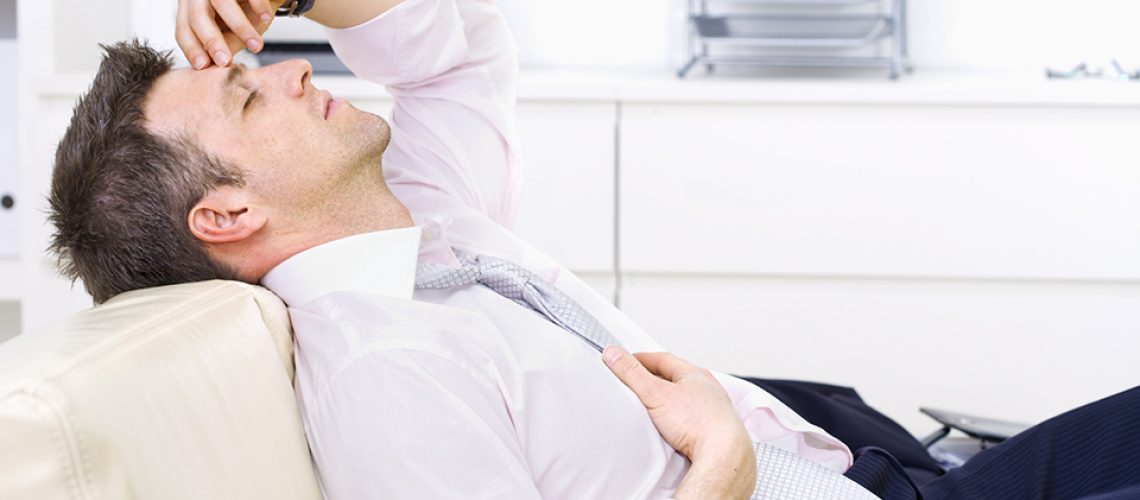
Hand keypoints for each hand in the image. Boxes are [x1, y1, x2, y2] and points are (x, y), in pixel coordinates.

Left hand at [176, 0, 283, 68]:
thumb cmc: (246, 10)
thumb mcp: (234, 30)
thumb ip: (225, 44)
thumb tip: (216, 64)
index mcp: (192, 8)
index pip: (184, 29)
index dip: (191, 48)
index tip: (203, 66)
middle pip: (198, 16)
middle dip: (212, 41)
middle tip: (225, 62)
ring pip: (222, 3)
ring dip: (241, 28)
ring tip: (256, 46)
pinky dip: (258, 6)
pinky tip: (265, 18)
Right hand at [603, 346, 755, 498]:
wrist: (724, 455)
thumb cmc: (699, 423)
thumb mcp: (655, 393)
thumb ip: (632, 373)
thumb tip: (614, 354)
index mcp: (695, 375)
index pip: (662, 359)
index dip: (641, 359)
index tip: (625, 361)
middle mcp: (708, 390)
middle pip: (675, 378)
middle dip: (654, 380)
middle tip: (635, 382)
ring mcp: (713, 410)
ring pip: (685, 400)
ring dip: (668, 402)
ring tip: (652, 406)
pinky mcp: (713, 431)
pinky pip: (690, 420)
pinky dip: (678, 421)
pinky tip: (671, 428)